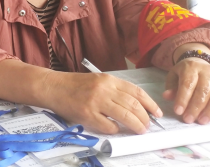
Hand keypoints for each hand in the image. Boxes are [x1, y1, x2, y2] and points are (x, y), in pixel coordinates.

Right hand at [42, 71, 162, 134]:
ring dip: (135, 125)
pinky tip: (115, 129)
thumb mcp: (97, 81)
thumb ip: (114, 90)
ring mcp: (95, 102)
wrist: (52, 86)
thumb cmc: (74, 85)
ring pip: (125, 116)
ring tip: (139, 130)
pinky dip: (115, 130)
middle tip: (147, 125)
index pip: (136, 92)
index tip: (157, 113)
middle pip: (134, 105)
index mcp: (108, 79)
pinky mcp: (87, 114)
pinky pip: (109, 126)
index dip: (151, 104)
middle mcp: (104, 89)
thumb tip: (135, 107)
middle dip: (145, 118)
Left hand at [164, 55, 209, 123]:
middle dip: (195, 107)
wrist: (200, 62)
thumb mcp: (174, 76)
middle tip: (188, 119)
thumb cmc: (185, 73)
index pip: (188, 84)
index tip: (178, 111)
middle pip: (204, 91)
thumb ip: (171, 87)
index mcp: (191, 68)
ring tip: (202, 121)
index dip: (183, 99)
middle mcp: (208, 72)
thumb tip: (166, 97)